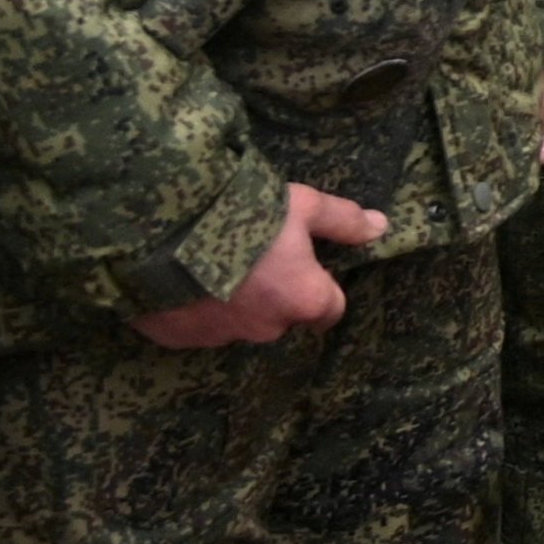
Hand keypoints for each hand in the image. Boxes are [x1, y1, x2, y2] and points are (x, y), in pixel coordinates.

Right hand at [132, 184, 385, 348]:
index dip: (322, 288)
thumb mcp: (302, 205)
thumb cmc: (245, 210)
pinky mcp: (178, 338)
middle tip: (253, 254)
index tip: (307, 267)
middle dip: (273, 293)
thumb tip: (381, 228)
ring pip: (238, 322)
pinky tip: (180, 275)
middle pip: (282, 316)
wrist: (162, 226)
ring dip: (232, 300)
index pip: (330, 309)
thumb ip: (343, 221)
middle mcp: (266, 329)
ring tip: (211, 260)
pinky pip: (194, 325)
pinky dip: (193, 306)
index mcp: (303, 300)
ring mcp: (219, 337)